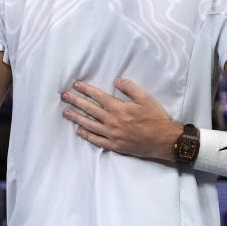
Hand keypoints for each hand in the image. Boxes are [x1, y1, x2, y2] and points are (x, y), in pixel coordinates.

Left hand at [61, 78, 181, 161]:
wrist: (162, 140)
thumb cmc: (155, 118)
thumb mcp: (145, 98)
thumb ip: (130, 88)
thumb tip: (116, 80)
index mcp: (118, 108)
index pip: (98, 96)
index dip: (86, 89)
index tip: (76, 85)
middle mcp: (111, 121)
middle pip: (89, 109)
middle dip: (75, 101)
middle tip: (64, 96)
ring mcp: (111, 134)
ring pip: (89, 124)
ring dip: (76, 117)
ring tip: (66, 112)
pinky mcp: (114, 145)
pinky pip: (96, 140)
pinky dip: (87, 135)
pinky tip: (79, 131)